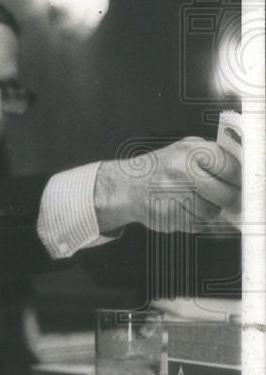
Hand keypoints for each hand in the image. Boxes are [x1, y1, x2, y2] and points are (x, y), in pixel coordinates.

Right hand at [95, 137, 240, 233]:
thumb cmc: (163, 168)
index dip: (242, 181)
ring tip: (196, 202)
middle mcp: (180, 169)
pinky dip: (194, 220)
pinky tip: (182, 209)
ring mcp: (171, 193)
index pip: (232, 169)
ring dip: (209, 211)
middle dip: (232, 201)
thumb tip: (248, 180)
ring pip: (210, 212)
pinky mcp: (165, 214)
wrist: (126, 185)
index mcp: (191, 150)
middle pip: (225, 194)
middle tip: (234, 203)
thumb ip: (215, 160)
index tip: (246, 187)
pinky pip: (195, 224)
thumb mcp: (187, 152)